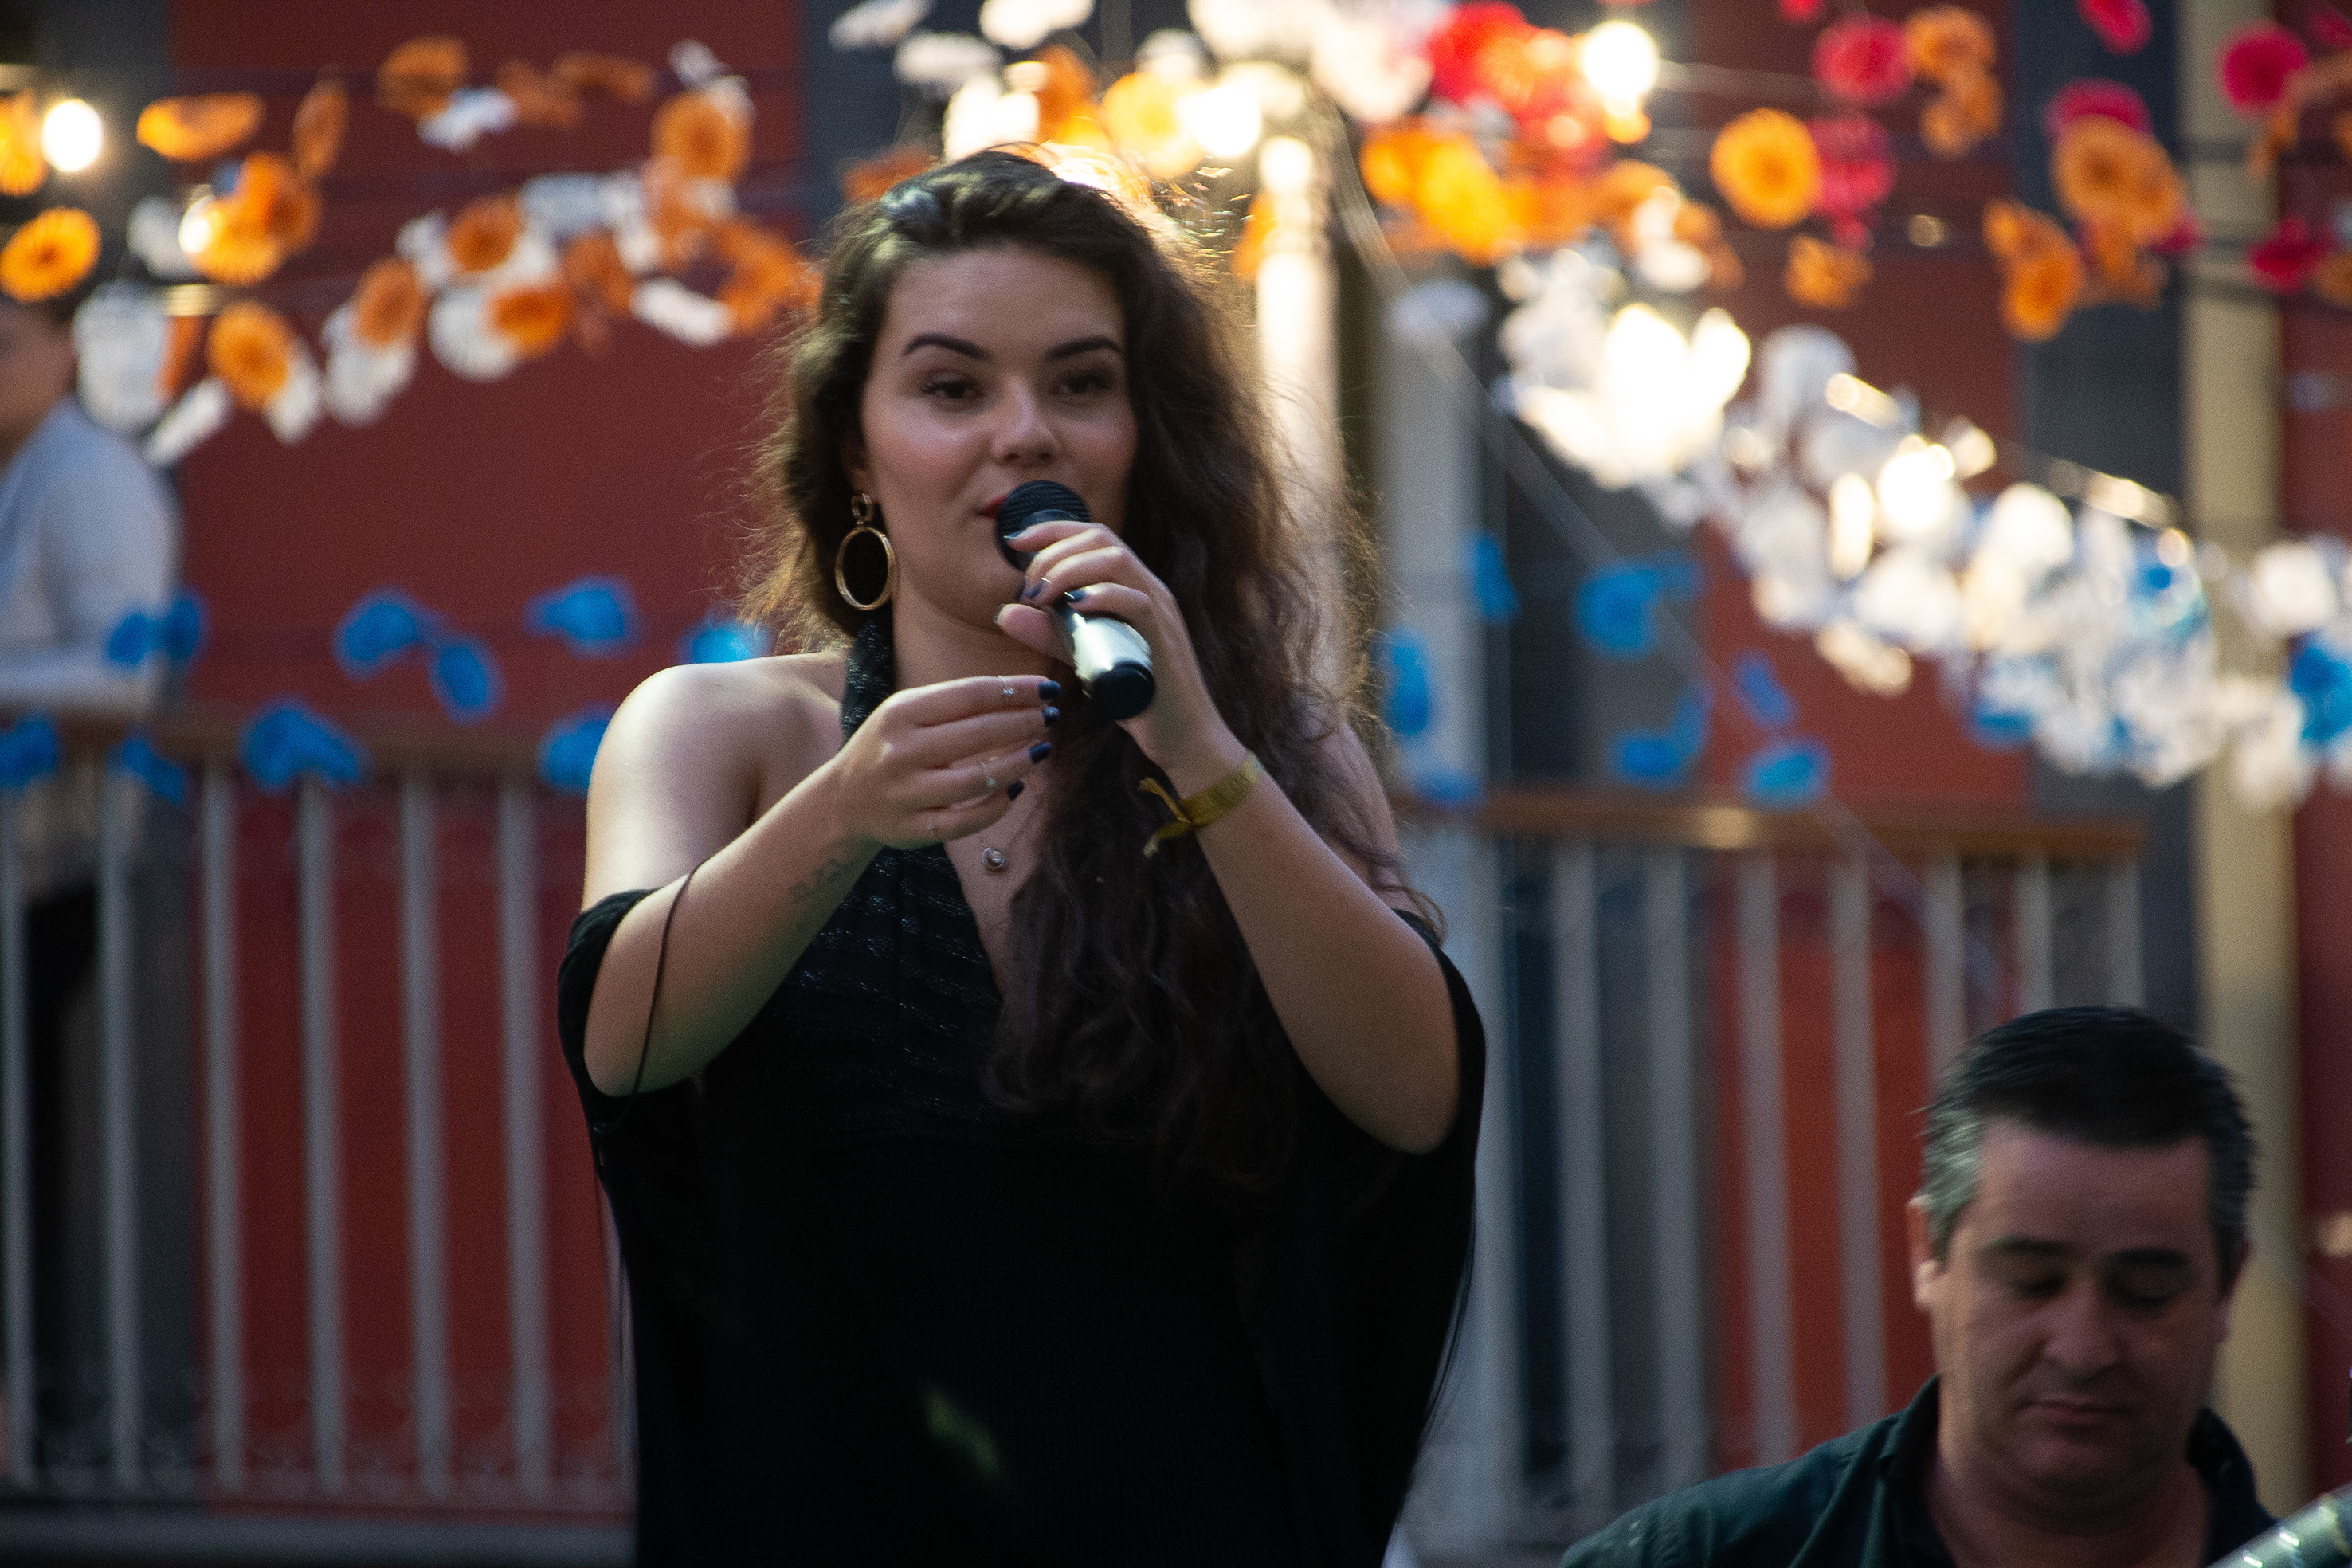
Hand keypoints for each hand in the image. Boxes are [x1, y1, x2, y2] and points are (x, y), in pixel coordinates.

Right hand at [820, 674, 1059, 849]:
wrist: (843, 801)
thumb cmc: (888, 747)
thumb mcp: (906, 714)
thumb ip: (954, 703)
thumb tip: (1021, 694)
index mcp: (900, 713)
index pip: (970, 695)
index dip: (1016, 690)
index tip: (1047, 688)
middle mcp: (900, 752)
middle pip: (978, 734)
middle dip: (1023, 723)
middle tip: (1051, 717)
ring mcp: (906, 794)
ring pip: (977, 780)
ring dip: (1018, 764)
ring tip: (1041, 751)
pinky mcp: (914, 830)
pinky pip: (968, 821)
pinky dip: (998, 806)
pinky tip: (1016, 789)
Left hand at [993, 521, 1245, 791]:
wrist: (1183, 736)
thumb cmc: (1136, 696)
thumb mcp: (1082, 657)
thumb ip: (1048, 634)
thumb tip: (1005, 611)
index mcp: (1132, 587)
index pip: (1095, 536)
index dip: (1053, 530)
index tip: (1015, 543)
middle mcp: (1149, 589)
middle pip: (1101, 540)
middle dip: (1054, 553)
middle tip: (1028, 588)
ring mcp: (1160, 611)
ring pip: (1117, 561)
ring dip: (1070, 569)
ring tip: (1042, 595)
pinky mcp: (1163, 638)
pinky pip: (1138, 602)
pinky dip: (1103, 596)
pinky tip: (1075, 605)